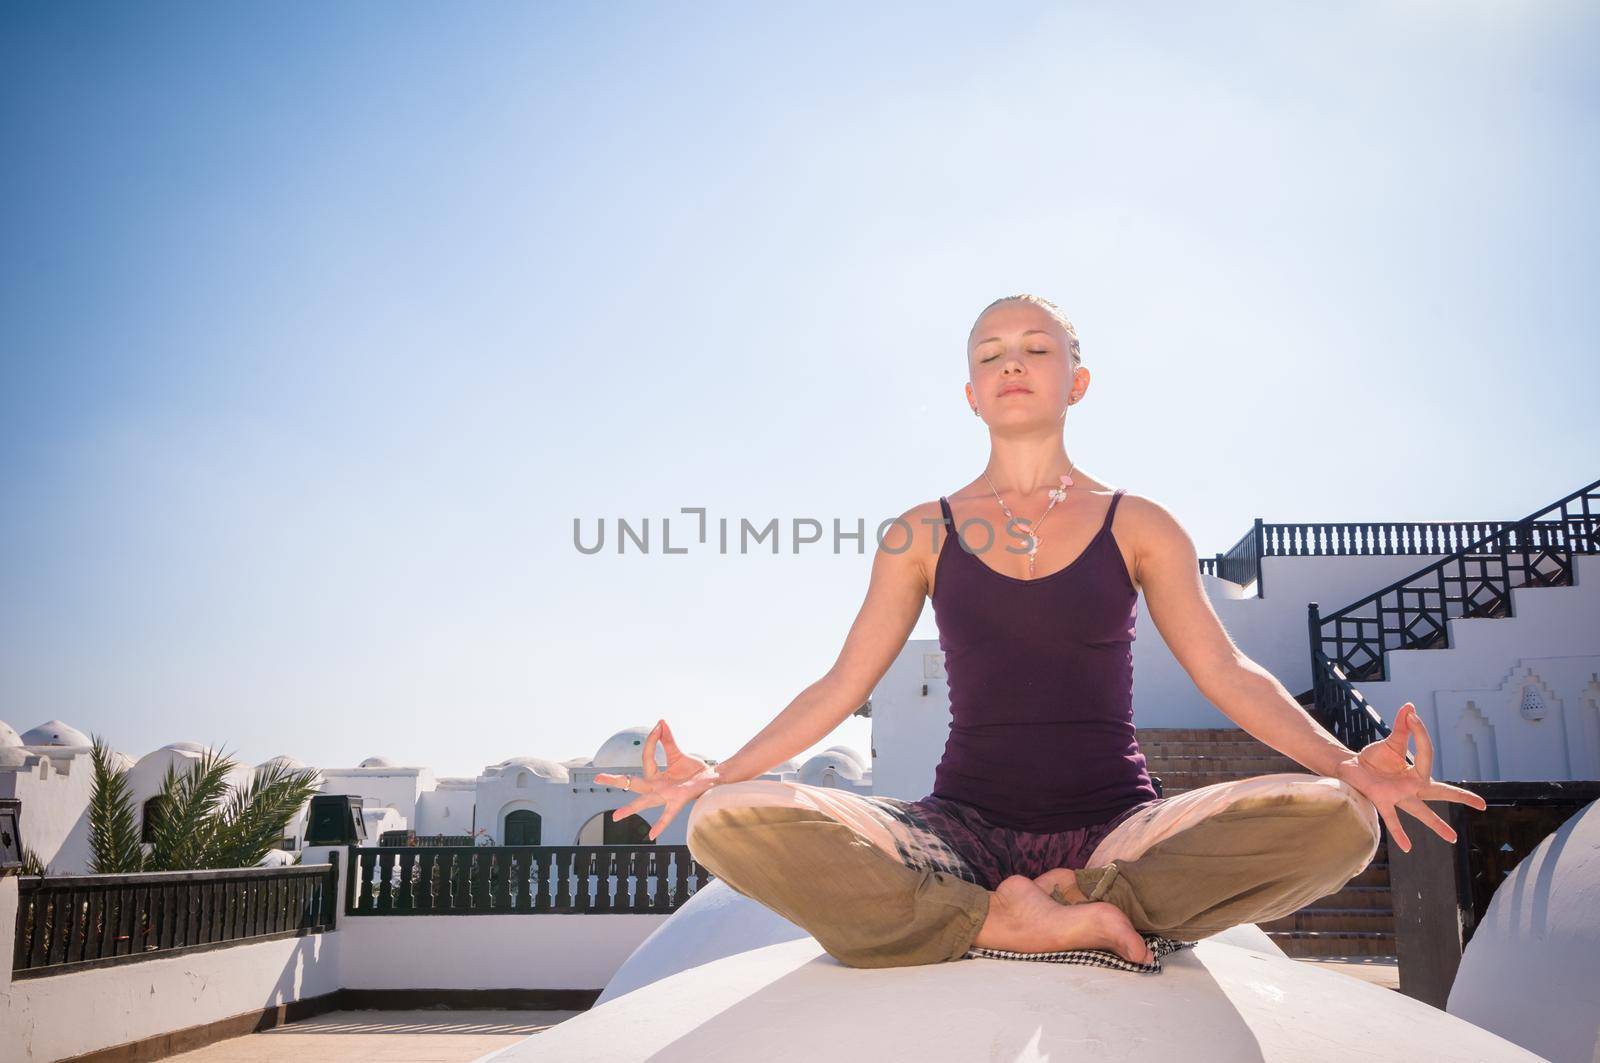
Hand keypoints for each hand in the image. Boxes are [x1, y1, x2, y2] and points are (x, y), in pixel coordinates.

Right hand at [594, 719, 717, 841]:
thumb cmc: (693, 770)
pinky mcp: (678, 800)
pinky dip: (660, 824)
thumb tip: (660, 721)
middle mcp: (657, 787)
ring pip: (645, 801)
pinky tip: (651, 834)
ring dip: (630, 809)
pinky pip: (668, 814)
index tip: (658, 726)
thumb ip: (667, 740)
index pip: (646, 757)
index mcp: (656, 776)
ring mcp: (666, 795)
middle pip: (633, 783)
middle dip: (615, 781)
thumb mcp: (678, 753)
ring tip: (615, 817)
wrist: (712, 778)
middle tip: (596, 778)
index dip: (652, 740)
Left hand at [1335, 702, 1487, 852]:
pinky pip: (1392, 819)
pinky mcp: (1382, 800)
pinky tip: (1408, 848)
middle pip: (1440, 791)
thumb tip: (1410, 706)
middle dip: (1460, 796)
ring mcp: (1399, 796)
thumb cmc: (1374, 759)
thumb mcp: (1390, 742)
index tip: (1412, 716)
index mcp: (1416, 773)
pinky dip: (1399, 833)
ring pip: (1420, 811)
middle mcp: (1411, 787)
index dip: (1419, 732)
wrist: (1350, 766)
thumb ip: (1402, 726)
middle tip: (1482, 805)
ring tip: (1453, 838)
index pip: (1426, 753)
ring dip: (1436, 825)